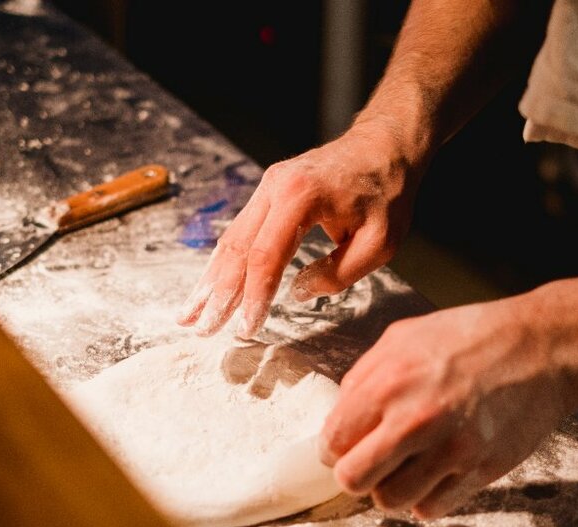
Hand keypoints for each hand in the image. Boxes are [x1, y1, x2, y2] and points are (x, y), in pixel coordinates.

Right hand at [176, 123, 420, 337]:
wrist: (384, 145)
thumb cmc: (387, 193)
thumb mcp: (380, 242)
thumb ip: (338, 273)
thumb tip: (297, 292)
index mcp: (301, 197)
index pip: (266, 256)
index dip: (254, 296)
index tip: (246, 329)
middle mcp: (275, 187)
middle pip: (237, 248)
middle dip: (219, 294)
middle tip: (203, 329)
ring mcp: (267, 187)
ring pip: (231, 240)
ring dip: (210, 280)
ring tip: (190, 314)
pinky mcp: (267, 193)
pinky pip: (239, 232)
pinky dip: (223, 263)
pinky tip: (209, 286)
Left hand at [319, 300, 572, 518]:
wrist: (540, 347)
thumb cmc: (472, 336)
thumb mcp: (403, 336)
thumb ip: (364, 375)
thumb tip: (341, 411)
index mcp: (389, 383)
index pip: (334, 440)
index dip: (333, 447)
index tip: (342, 446)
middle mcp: (415, 420)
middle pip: (353, 479)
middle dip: (354, 474)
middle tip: (367, 462)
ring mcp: (450, 450)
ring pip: (390, 501)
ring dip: (389, 489)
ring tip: (401, 467)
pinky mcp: (479, 471)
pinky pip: (431, 508)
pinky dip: (424, 498)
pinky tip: (431, 474)